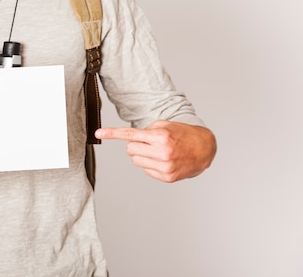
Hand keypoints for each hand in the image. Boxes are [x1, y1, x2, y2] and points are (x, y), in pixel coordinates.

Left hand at [95, 120, 215, 182]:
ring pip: (136, 161)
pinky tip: (164, 161)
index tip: (98, 133)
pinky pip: (146, 170)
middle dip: (136, 145)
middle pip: (130, 149)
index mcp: (160, 136)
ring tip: (158, 152)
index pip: (130, 135)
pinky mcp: (167, 177)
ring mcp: (165, 167)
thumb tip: (129, 141)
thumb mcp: (165, 124)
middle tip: (149, 143)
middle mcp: (162, 152)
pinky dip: (151, 165)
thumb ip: (146, 130)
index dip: (112, 133)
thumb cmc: (182, 134)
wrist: (204, 148)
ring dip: (142, 155)